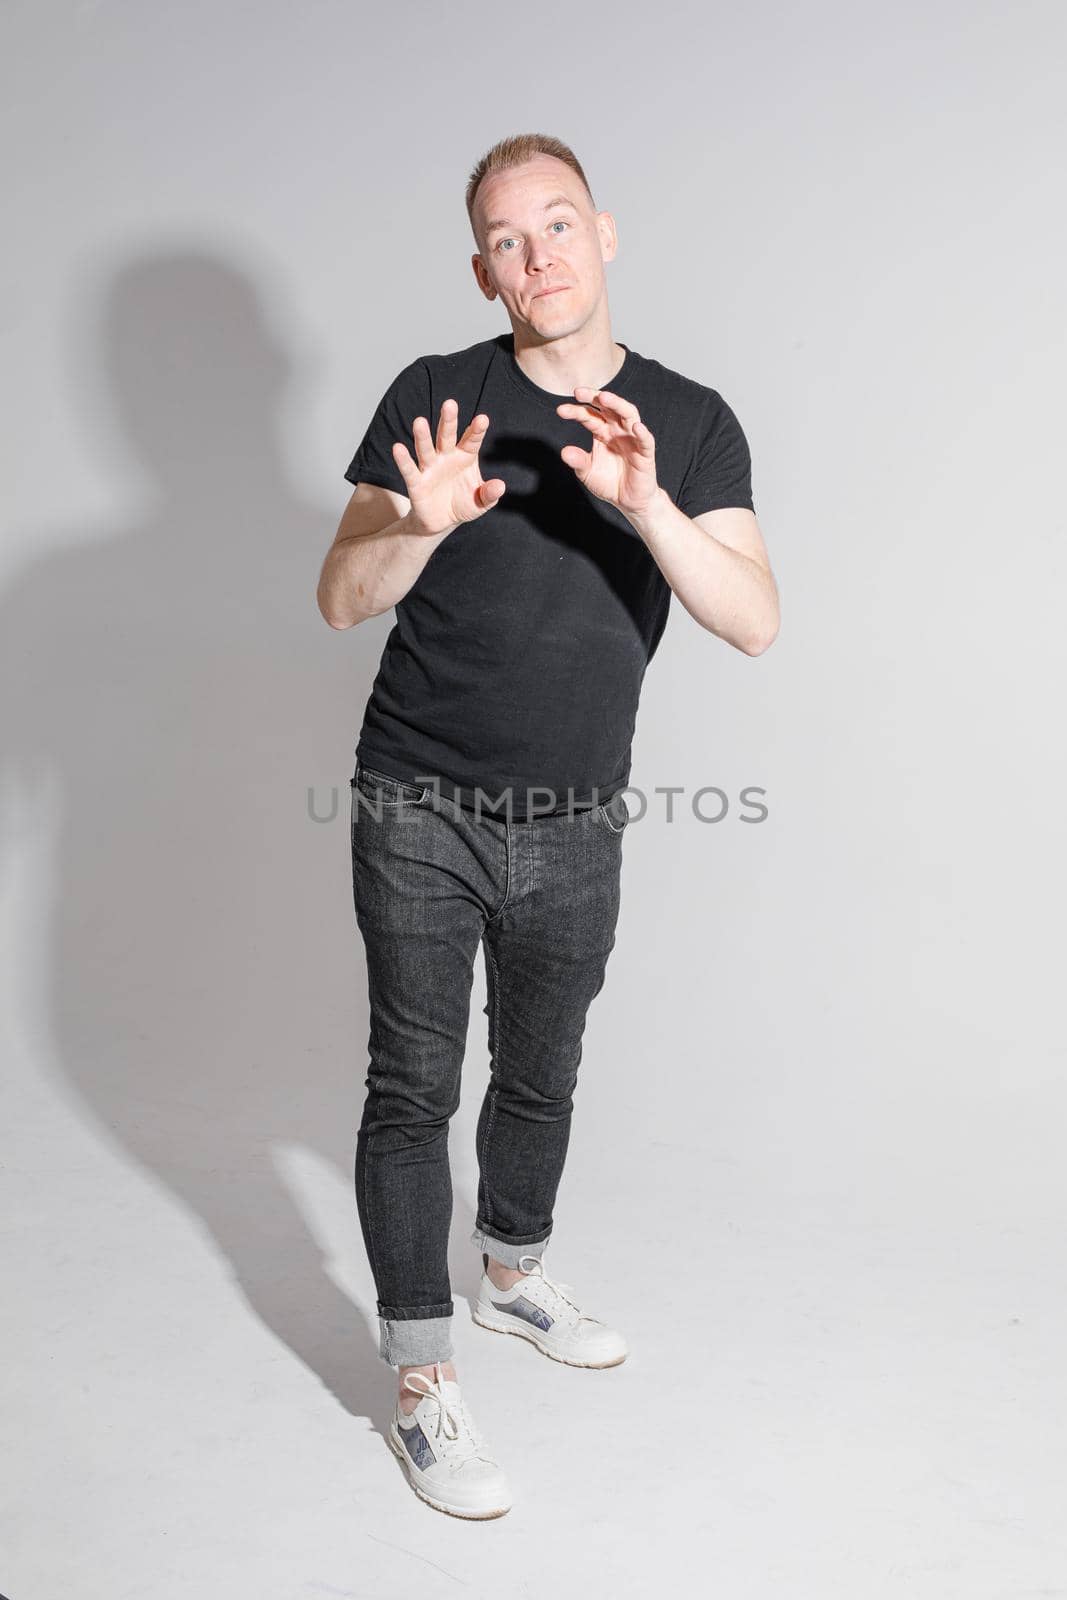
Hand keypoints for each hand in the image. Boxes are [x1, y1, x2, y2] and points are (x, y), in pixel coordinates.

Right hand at [392, 399, 505, 534]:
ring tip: (420, 421)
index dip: (477, 430)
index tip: (482, 419)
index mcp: (465, 456)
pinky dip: (403, 460)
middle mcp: (446, 457)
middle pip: (447, 436)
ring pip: (426, 448)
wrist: (442, 522)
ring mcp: (430, 468)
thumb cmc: (463, 504)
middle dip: (448, 421)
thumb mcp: (480, 502)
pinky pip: (409, 470)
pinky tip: (398, 448)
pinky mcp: (416, 483)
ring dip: (423, 436)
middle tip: (449, 404)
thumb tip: (500, 486)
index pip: (471, 440)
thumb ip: (489, 494)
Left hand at [556, 387, 660, 517]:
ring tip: (604, 397)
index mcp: (602, 432)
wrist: (628, 501)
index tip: (560, 410)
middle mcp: (617, 431)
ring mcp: (633, 439)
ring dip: (617, 404)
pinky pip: (646, 440)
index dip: (576, 411)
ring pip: (628, 415)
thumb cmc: (609, 482)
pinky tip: (636, 427)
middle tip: (578, 392)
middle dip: (595, 397)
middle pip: (609, 407)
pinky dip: (642, 433)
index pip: (589, 415)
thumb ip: (578, 461)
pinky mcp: (645, 453)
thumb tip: (564, 452)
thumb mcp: (587, 472)